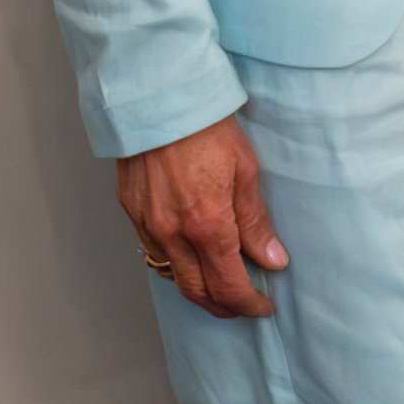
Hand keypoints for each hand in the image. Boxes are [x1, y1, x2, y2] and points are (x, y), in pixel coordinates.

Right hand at [118, 117, 288, 316]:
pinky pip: (154, 252)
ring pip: (173, 276)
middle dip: (224, 307)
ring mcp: (146, 224)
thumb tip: (272, 260)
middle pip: (198, 293)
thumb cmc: (206, 125)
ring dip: (199, 288)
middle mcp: (173, 233)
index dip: (249, 304)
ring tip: (220, 283)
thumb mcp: (246, 170)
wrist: (158, 96)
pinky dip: (176, 264)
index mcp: (207, 224)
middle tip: (244, 304)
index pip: (229, 287)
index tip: (263, 305)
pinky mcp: (130, 211)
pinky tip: (191, 255)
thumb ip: (255, 222)